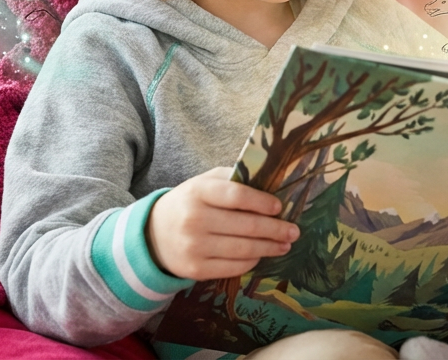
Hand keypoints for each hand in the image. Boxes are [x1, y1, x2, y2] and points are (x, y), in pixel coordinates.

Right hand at [145, 167, 299, 280]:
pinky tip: (261, 255)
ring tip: (284, 245)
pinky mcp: (195, 269)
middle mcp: (194, 219)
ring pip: (243, 249)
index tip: (279, 207)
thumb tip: (272, 184)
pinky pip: (233, 267)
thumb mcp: (204, 183)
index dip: (261, 202)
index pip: (236, 196)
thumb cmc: (189, 203)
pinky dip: (251, 261)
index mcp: (198, 192)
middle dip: (275, 229)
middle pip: (245, 226)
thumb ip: (233, 179)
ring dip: (269, 248)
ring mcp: (194, 247)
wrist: (154, 233)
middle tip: (294, 231)